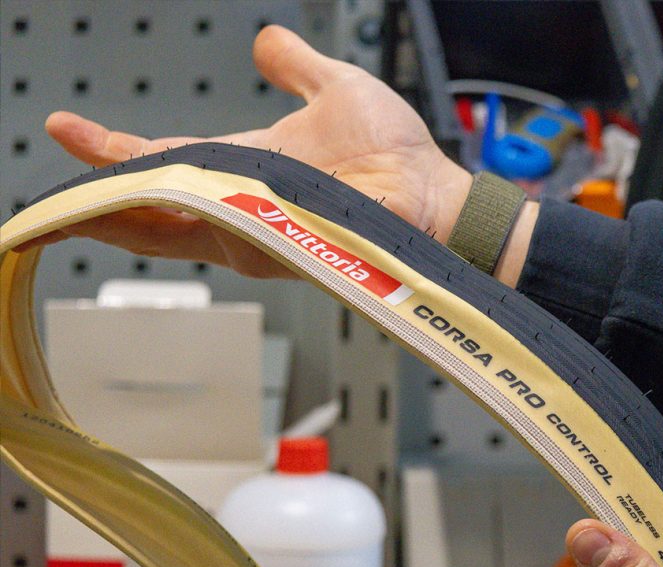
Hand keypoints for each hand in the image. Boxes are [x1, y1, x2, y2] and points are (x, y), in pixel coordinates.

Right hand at [20, 26, 471, 278]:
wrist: (434, 194)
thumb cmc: (396, 155)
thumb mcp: (333, 91)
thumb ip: (295, 68)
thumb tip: (267, 40)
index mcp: (245, 168)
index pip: (163, 160)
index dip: (113, 150)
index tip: (67, 128)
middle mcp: (241, 206)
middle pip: (149, 208)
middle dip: (93, 201)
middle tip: (46, 202)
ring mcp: (254, 231)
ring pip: (166, 228)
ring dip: (113, 215)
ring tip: (64, 207)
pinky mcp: (273, 247)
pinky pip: (208, 235)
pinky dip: (166, 224)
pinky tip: (127, 211)